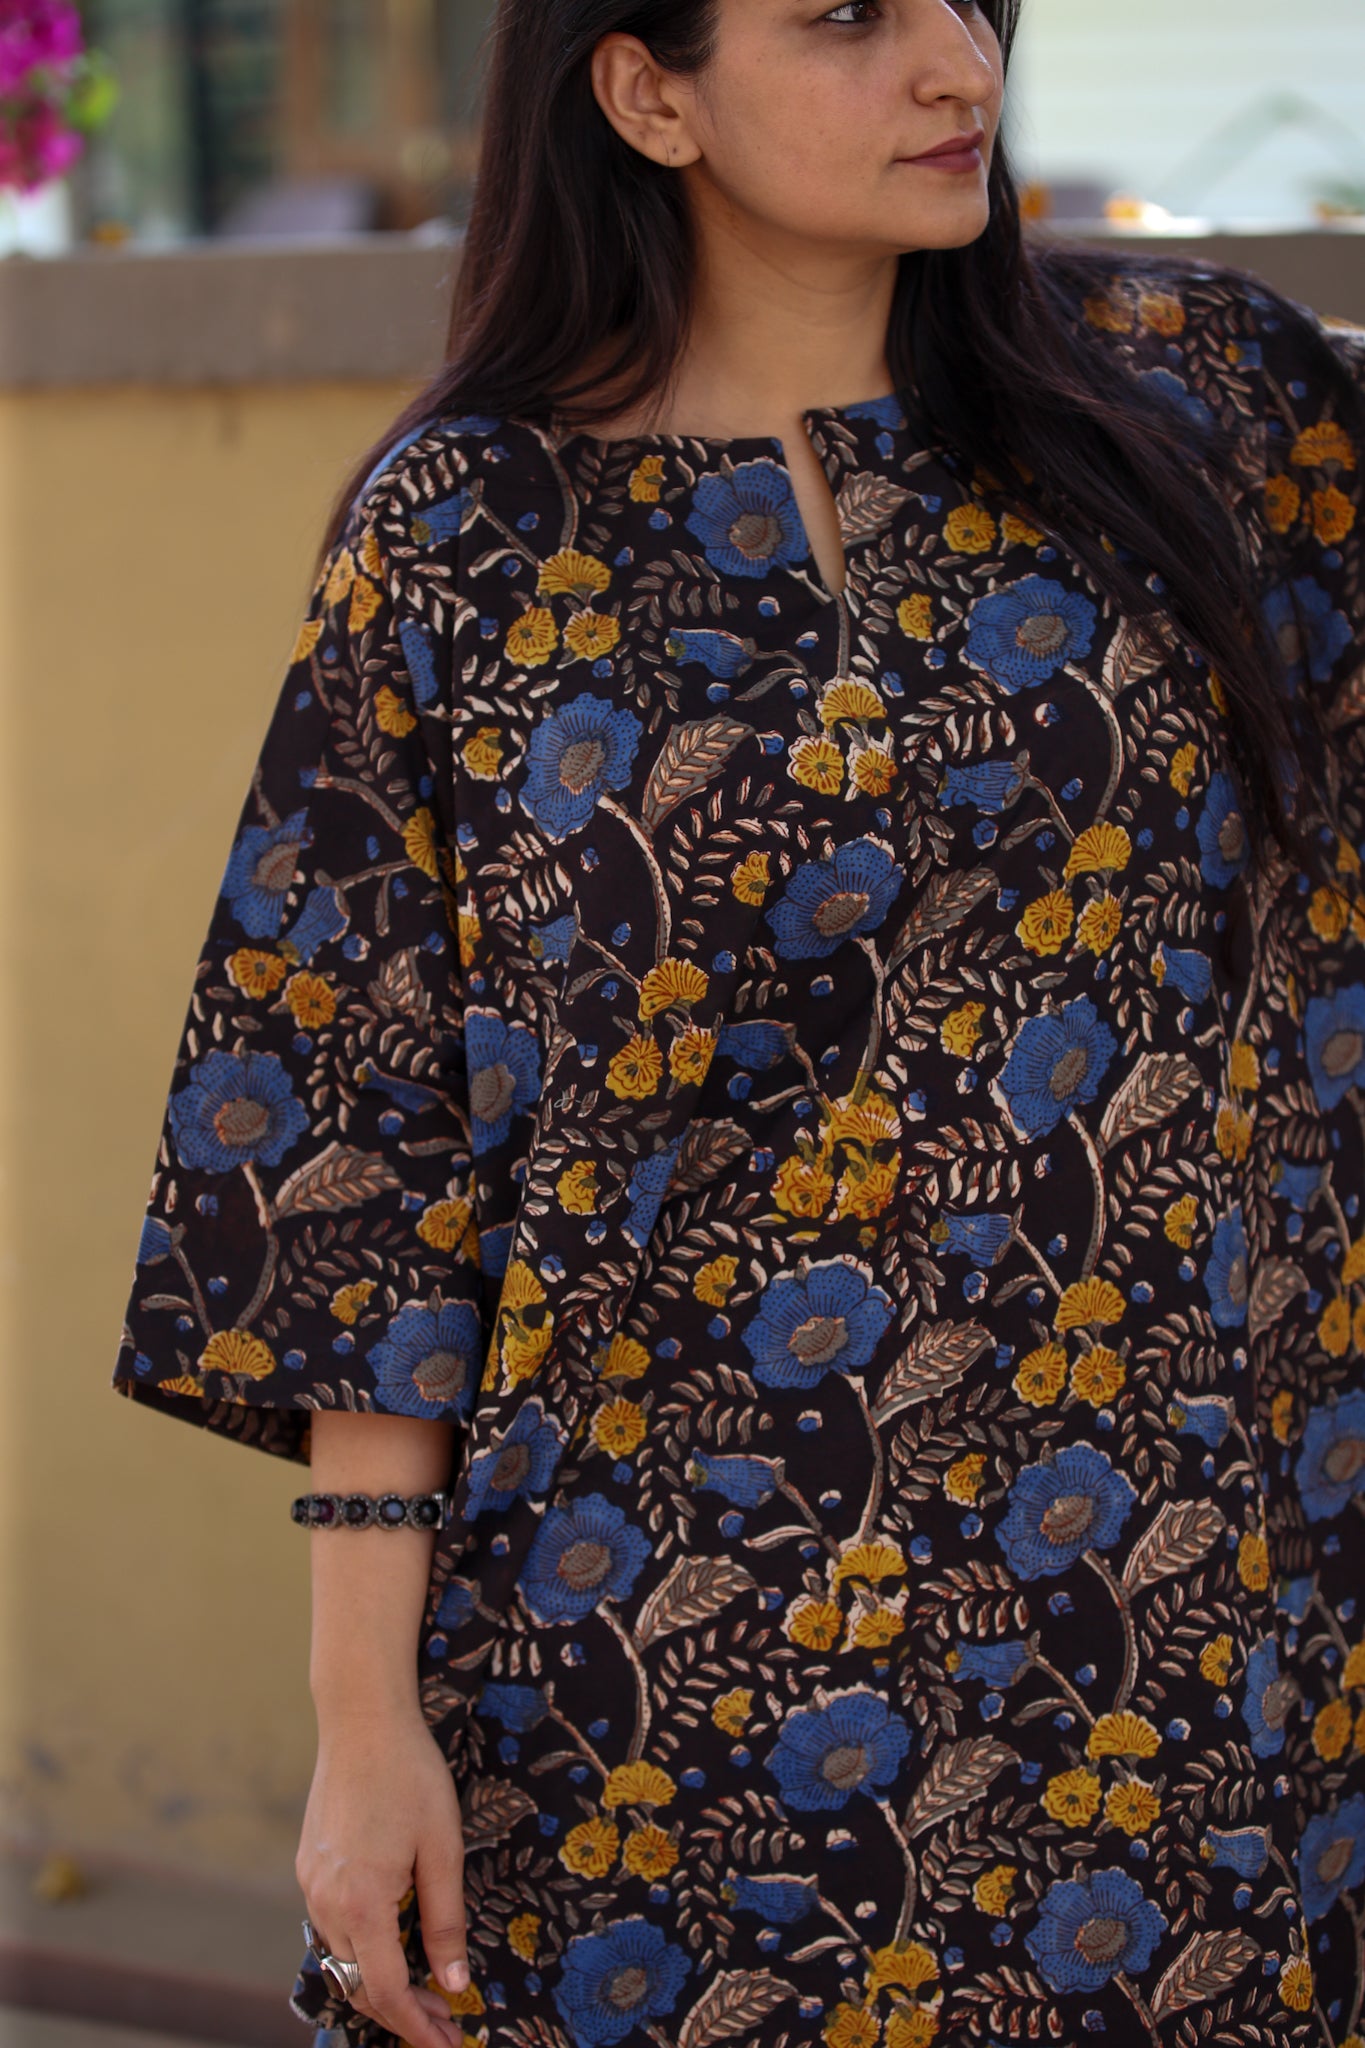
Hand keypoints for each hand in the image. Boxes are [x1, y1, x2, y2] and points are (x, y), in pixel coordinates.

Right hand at [296, 1699, 469, 2047]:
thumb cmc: (410, 1776)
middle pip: (357, 1985)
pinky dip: (359, 1950)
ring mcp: (310, 1884)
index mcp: (361, 1903)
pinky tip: (390, 1943)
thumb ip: (445, 1920)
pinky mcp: (308, 1866)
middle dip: (402, 2013)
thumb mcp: (443, 1847)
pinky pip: (331, 1927)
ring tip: (425, 1990)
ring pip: (340, 1959)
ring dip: (378, 1982)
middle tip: (446, 2023)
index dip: (419, 2026)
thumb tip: (454, 1983)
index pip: (386, 1991)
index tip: (449, 2044)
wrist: (361, 1719)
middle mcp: (325, 1902)